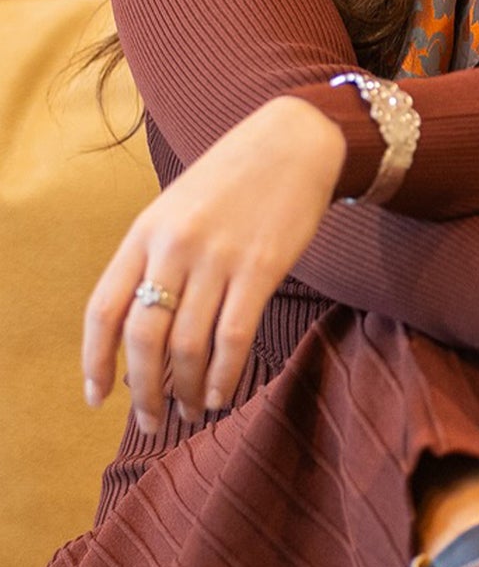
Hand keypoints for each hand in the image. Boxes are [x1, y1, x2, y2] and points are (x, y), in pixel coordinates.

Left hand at [82, 96, 345, 431]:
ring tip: (191, 410)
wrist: (293, 144)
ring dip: (185, 388)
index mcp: (143, 233)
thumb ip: (157, 260)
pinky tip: (221, 394)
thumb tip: (146, 329)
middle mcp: (173, 247)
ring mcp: (217, 258)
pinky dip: (223, 374)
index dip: (96, 361)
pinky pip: (233, 335)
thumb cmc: (235, 182)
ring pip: (187, 343)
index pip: (103, 310)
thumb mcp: (178, 210)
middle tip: (152, 421)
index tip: (98, 398)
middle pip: (143, 337)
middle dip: (143, 390)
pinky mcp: (262, 268)